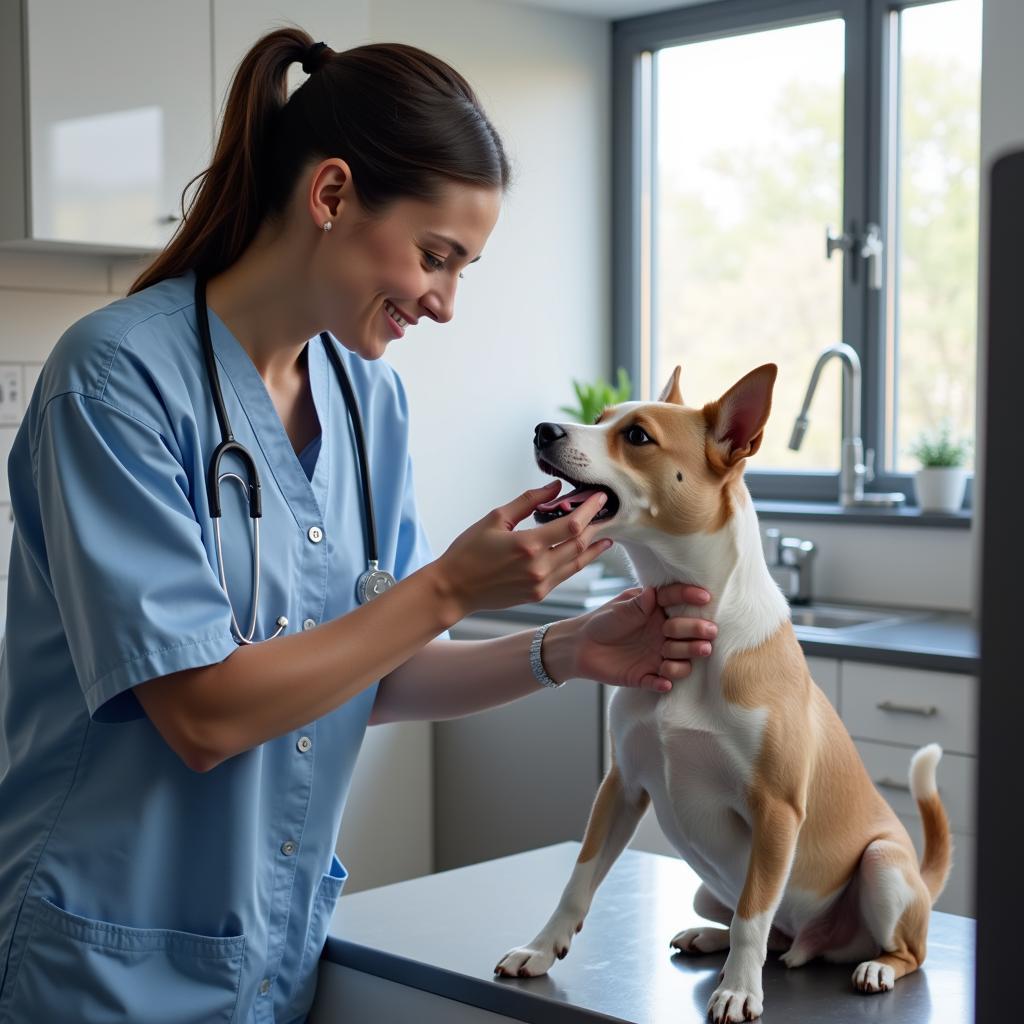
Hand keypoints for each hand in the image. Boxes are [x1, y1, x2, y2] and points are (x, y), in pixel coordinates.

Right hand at [434, 481, 612, 618]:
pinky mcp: (538, 595)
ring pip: (578, 563)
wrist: (454, 589)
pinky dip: (578, 561)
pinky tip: (583, 552)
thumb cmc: (468, 551)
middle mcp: (539, 568)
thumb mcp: (495, 518)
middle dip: (595, 525)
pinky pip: (566, 575)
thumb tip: (554, 488)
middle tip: (605, 512)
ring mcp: (540, 585)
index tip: (599, 497)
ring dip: (594, 547)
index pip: (571, 525)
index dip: (590, 510)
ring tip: (605, 534)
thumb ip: (528, 501)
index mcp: (528, 545)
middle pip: (580, 544)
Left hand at [568, 584, 715, 692]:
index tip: (704, 598)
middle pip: (688, 633)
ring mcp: (658, 655)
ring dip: (682, 661)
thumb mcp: (618, 609)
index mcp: (658, 611)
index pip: (678, 601)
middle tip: (708, 632)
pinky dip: (663, 683)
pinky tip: (662, 682)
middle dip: (698, 632)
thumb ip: (637, 605)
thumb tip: (652, 593)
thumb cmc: (602, 621)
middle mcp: (664, 633)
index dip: (691, 598)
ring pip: (682, 660)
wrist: (581, 647)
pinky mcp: (648, 676)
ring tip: (671, 658)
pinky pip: (661, 682)